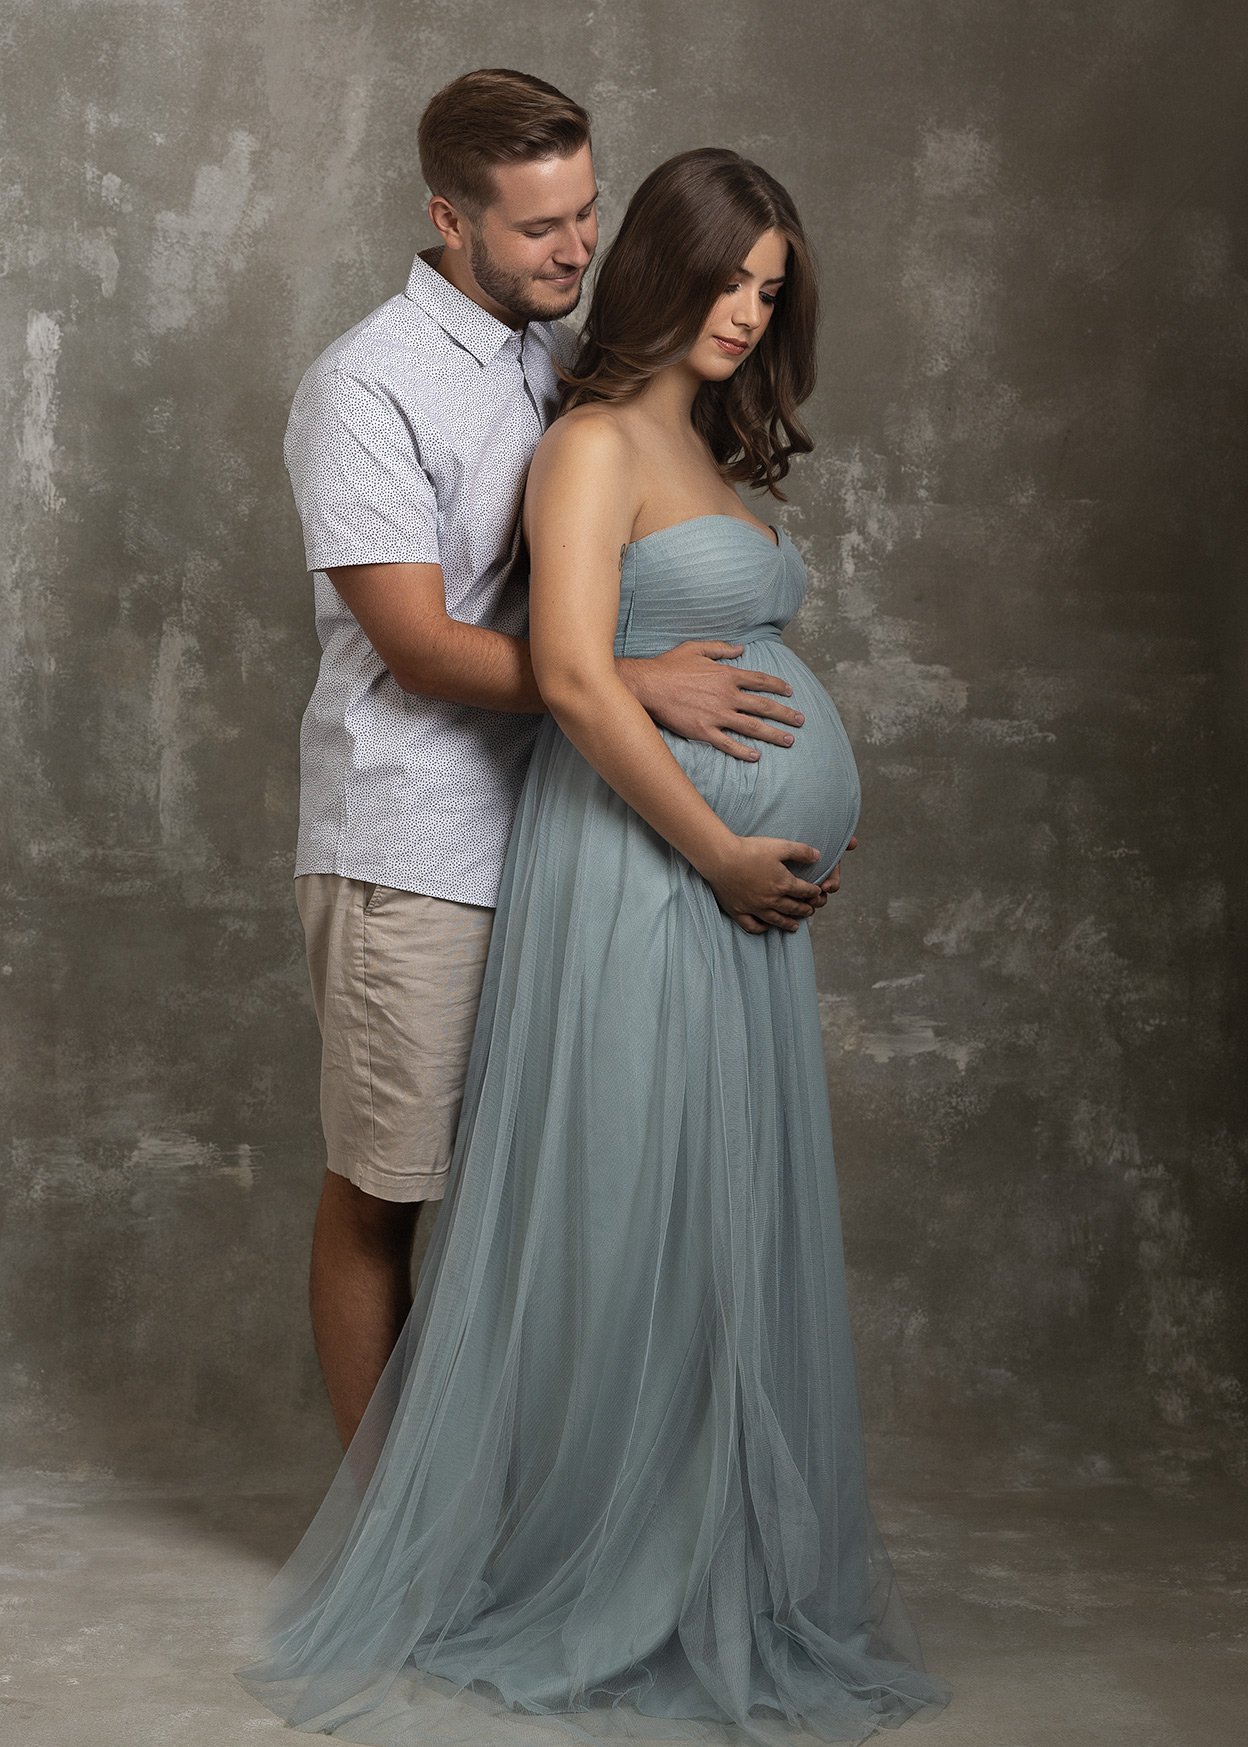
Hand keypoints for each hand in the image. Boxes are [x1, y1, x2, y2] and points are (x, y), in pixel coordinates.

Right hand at [620, 641, 803, 758]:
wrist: (647, 685)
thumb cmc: (669, 665)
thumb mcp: (696, 648)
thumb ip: (721, 648)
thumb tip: (741, 649)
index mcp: (727, 675)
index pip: (760, 681)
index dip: (778, 686)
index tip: (790, 692)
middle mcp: (727, 696)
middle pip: (763, 706)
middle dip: (785, 714)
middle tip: (801, 720)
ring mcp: (717, 715)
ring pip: (752, 727)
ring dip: (773, 734)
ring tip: (789, 740)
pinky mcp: (704, 732)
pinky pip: (728, 744)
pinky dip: (743, 751)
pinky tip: (756, 756)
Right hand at [743, 832, 857, 931]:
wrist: (721, 858)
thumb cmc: (749, 850)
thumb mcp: (779, 846)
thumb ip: (800, 851)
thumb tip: (818, 856)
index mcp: (783, 884)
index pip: (804, 891)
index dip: (813, 892)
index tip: (817, 892)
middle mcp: (771, 900)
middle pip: (792, 908)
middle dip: (804, 909)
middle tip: (810, 910)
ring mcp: (754, 908)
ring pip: (776, 920)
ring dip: (788, 923)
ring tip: (795, 926)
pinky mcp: (738, 911)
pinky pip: (752, 925)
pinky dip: (761, 928)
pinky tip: (765, 927)